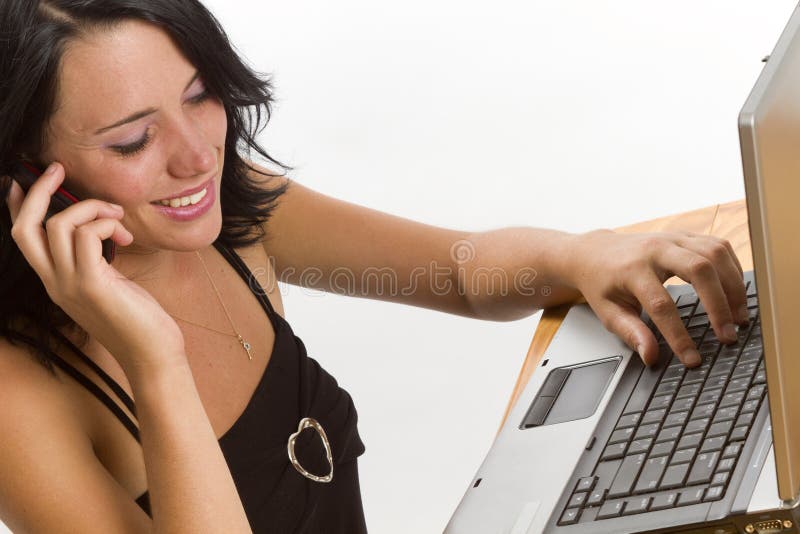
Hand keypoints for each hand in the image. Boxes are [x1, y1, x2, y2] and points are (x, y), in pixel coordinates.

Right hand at [6, 162, 186, 374]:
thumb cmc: (138, 319)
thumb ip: (96, 260)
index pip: (24, 239)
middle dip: (39, 192)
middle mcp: (54, 283)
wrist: (152, 355)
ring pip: (59, 225)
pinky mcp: (92, 284)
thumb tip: (103, 229)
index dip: (18, 206)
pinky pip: (86, 236)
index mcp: (56, 282)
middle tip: (59, 170)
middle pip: (25, 227)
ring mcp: (70, 285)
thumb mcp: (110, 284)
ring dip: (93, 208)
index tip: (23, 180)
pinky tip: (124, 236)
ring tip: (118, 219)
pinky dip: (104, 224)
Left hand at [562, 229, 747, 367]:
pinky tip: (736, 292)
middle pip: (699, 269)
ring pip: (714, 253)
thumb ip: (630, 333)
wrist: (594, 251)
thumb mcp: (608, 311)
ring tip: (739, 317)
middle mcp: (655, 249)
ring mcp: (672, 238)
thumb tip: (651, 356)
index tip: (692, 358)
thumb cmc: (602, 283)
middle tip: (728, 335)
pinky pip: (718, 246)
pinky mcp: (684, 236)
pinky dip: (733, 269)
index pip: (661, 305)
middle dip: (719, 304)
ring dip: (733, 286)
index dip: (679, 335)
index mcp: (631, 270)